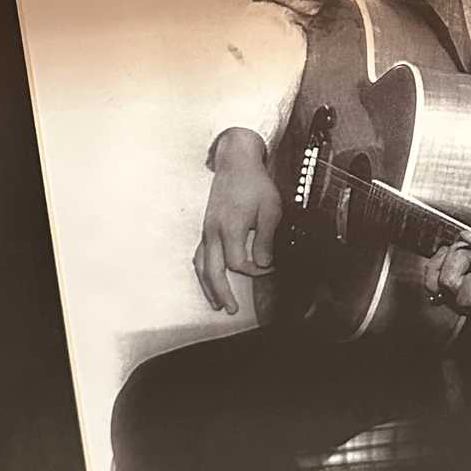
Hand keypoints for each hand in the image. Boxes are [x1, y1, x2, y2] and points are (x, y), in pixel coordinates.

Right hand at [194, 128, 282, 315]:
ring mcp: (207, 229)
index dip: (254, 269)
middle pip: (212, 270)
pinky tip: (208, 277)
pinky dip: (202, 269)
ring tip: (216, 302)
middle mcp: (214, 231)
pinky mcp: (206, 226)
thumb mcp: (270, 208)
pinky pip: (200, 253)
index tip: (269, 267)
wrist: (236, 161)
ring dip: (207, 285)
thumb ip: (266, 238)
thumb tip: (264, 263)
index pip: (238, 262)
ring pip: (201, 264)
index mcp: (231, 227)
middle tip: (231, 309)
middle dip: (221, 292)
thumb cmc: (254, 183)